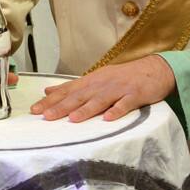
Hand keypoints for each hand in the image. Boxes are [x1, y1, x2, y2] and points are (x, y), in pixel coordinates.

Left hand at [30, 55, 175, 122]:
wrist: (154, 69)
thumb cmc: (122, 77)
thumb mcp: (96, 79)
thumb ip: (73, 87)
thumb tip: (48, 90)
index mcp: (91, 81)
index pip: (67, 91)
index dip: (50, 101)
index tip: (34, 110)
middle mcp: (102, 84)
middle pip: (79, 96)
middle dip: (62, 107)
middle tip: (46, 117)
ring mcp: (119, 89)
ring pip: (100, 100)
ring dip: (86, 109)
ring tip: (73, 119)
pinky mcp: (135, 95)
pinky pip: (125, 104)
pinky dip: (117, 111)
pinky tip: (108, 119)